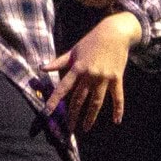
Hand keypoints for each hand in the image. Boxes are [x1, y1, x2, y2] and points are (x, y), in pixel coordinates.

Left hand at [41, 12, 141, 134]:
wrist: (115, 32)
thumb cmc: (92, 40)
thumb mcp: (74, 50)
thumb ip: (59, 62)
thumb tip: (42, 68)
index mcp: (77, 68)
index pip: (63, 87)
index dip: (54, 100)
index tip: (47, 112)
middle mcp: (90, 75)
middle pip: (79, 99)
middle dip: (73, 114)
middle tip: (69, 127)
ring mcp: (104, 78)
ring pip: (96, 102)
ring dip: (90, 117)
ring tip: (85, 128)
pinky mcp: (117, 78)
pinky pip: (117, 97)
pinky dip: (118, 109)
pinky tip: (116, 121)